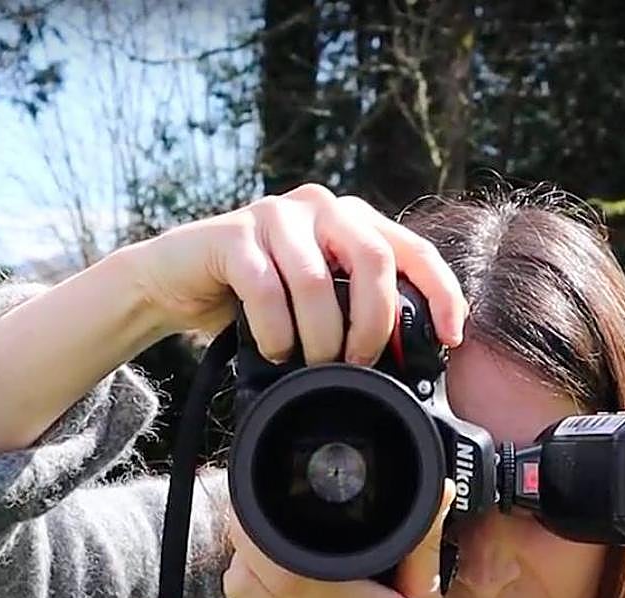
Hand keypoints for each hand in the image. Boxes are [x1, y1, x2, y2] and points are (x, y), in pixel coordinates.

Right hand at [120, 183, 466, 364]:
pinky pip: (265, 289)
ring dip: (318, 336)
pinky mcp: (231, 234)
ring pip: (317, 281)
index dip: (441, 293)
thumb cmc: (253, 299)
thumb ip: (355, 312)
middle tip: (359, 362)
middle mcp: (321, 208)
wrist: (174, 281)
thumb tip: (405, 361)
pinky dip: (274, 331)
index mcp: (352, 221)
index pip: (414, 249)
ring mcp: (275, 215)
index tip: (450, 338)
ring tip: (308, 362)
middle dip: (373, 322)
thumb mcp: (315, 304)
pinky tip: (273, 349)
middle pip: (372, 260)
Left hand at [222, 479, 480, 597]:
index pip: (284, 571)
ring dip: (247, 572)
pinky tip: (278, 586)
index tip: (256, 502)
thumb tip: (436, 490)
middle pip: (247, 585)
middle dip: (247, 546)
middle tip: (264, 519)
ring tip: (272, 550)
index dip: (258, 535)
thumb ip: (421, 543)